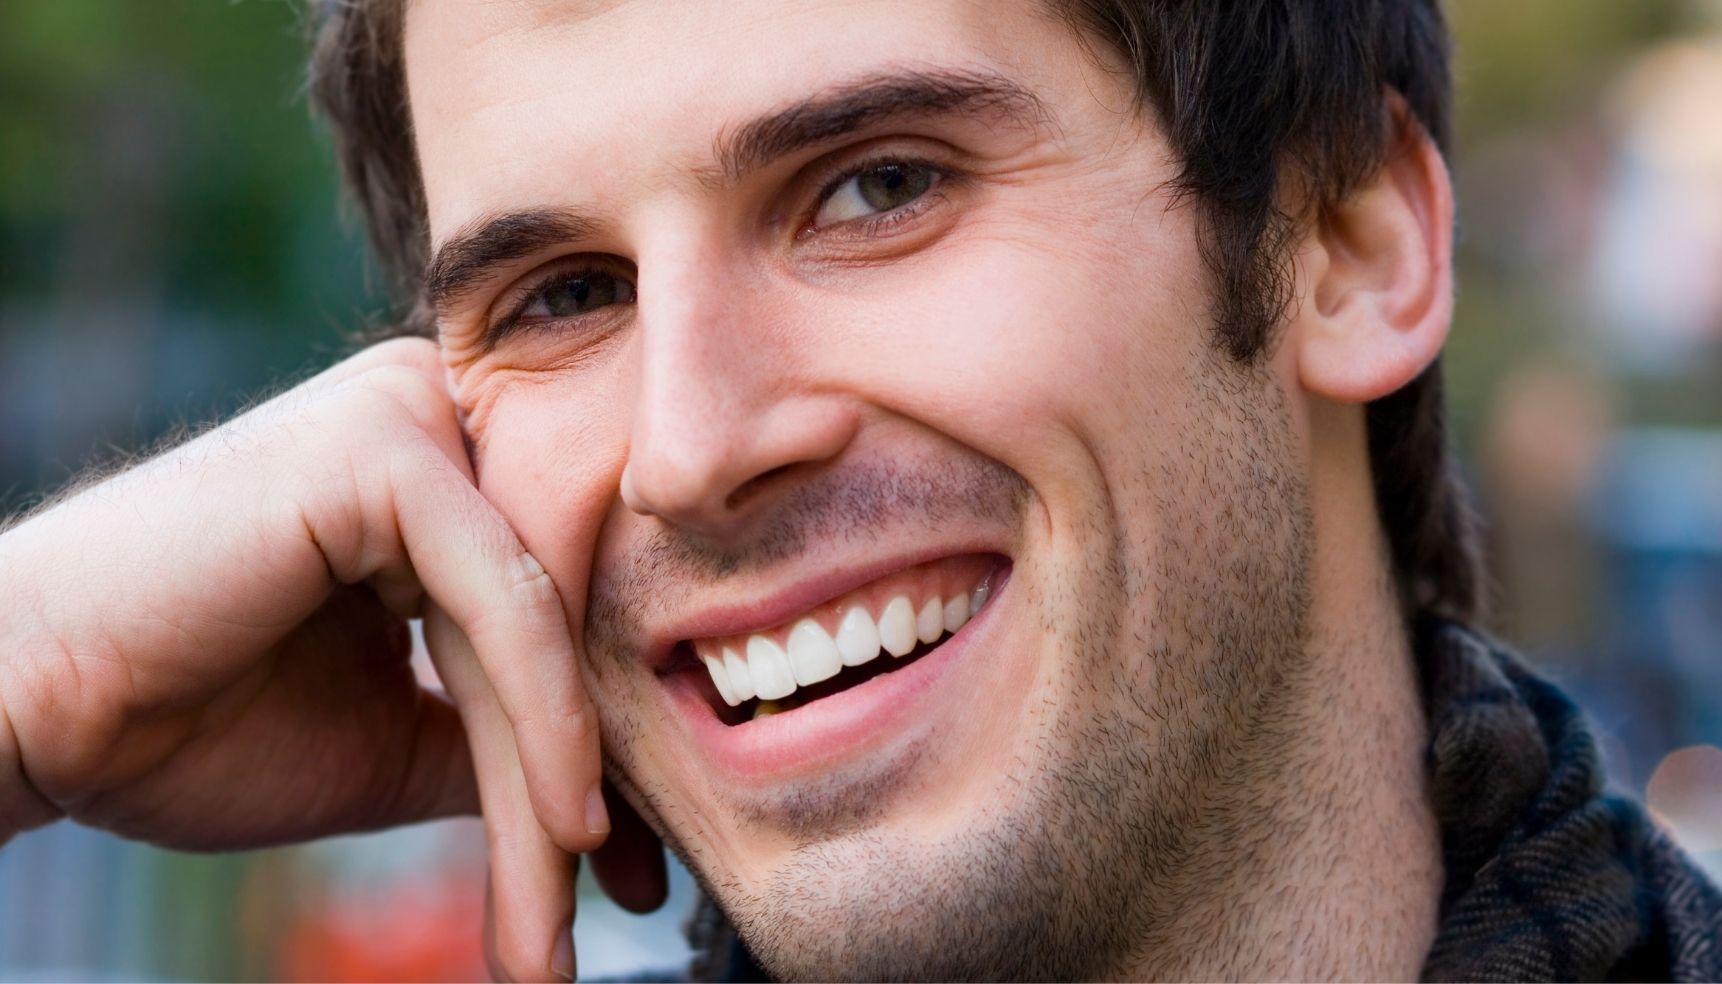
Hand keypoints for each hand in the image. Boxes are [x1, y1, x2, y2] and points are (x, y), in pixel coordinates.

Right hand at [0, 337, 629, 979]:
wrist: (32, 712)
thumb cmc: (194, 720)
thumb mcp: (399, 738)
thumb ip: (508, 738)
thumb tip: (625, 807)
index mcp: (450, 473)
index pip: (562, 616)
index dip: (603, 747)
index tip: (633, 870)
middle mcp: (446, 422)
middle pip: (562, 619)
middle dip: (595, 769)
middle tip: (631, 899)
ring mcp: (418, 416)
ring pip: (542, 619)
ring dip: (561, 774)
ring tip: (571, 899)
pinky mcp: (387, 442)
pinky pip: (503, 599)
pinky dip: (540, 718)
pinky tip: (564, 819)